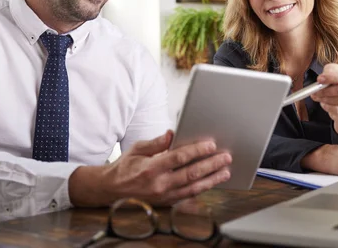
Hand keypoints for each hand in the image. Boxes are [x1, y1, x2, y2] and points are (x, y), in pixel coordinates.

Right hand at [69, 130, 231, 206]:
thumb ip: (156, 142)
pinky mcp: (166, 203)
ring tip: (225, 172)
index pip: (179, 157)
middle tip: (226, 157)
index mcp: (151, 168)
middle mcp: (159, 184)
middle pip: (191, 173)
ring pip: (193, 188)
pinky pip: (188, 197)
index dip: (197, 151)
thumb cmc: (125, 167)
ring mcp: (163, 196)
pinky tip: (212, 182)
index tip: (211, 145)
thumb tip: (171, 133)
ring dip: (212, 179)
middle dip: (211, 165)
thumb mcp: (137, 149)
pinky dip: (202, 189)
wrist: (111, 190)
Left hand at [312, 63, 337, 135]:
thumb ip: (330, 70)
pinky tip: (324, 104)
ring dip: (326, 99)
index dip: (332, 77)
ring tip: (319, 97)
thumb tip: (323, 77)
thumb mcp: (335, 73)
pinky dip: (329, 107)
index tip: (320, 79)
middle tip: (316, 91)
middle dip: (327, 90)